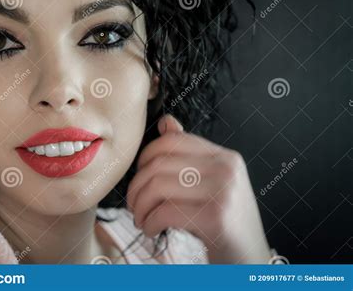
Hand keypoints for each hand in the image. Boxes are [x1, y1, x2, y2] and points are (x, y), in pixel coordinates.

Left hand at [126, 114, 270, 262]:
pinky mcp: (216, 217)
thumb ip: (189, 155)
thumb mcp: (212, 184)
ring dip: (140, 207)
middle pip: (158, 163)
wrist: (251, 262)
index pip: (171, 140)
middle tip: (135, 206)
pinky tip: (152, 231)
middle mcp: (226, 168)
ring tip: (142, 220)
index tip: (141, 179)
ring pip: (157, 186)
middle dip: (136, 187)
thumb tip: (166, 122)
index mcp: (224, 157)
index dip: (145, 158)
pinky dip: (150, 223)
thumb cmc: (225, 224)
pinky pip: (164, 212)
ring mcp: (223, 191)